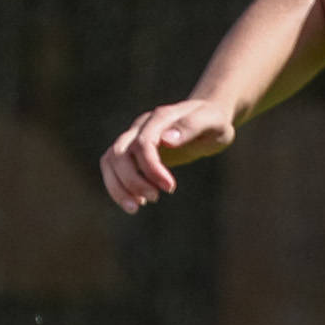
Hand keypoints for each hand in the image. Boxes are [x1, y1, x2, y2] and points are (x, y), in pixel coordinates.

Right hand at [100, 100, 238, 212]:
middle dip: (133, 181)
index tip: (170, 188)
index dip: (151, 168)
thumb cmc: (213, 122)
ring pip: (111, 161)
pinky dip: (119, 185)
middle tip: (156, 198)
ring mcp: (134, 137)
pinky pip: (114, 167)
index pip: (143, 143)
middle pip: (119, 154)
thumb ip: (191, 127)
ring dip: (118, 186)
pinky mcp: (133, 150)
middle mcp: (141, 126)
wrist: (207, 117)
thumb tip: (166, 140)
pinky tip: (137, 201)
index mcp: (160, 118)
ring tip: (136, 207)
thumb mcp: (213, 122)